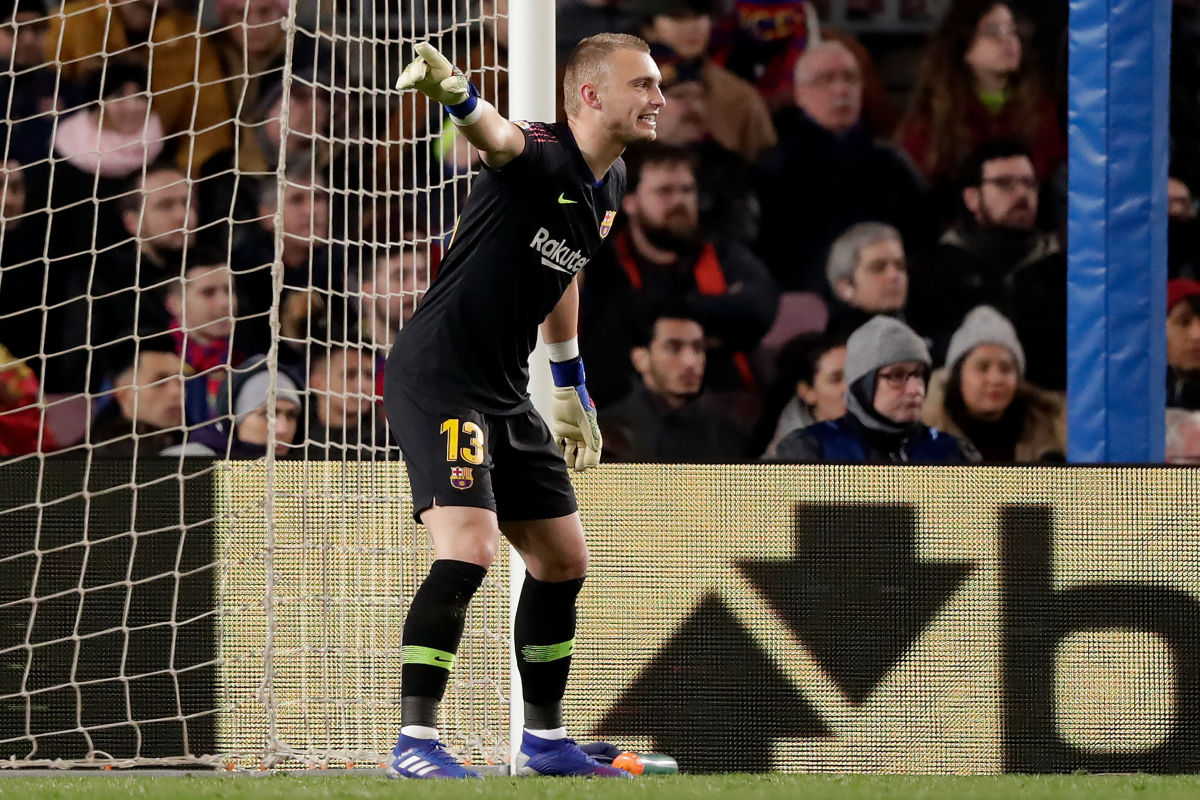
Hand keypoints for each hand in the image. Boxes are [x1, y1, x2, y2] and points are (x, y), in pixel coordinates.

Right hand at [396, 41, 469, 105]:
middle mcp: (426, 64)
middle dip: (417, 70)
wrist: (448, 93)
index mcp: (439, 62)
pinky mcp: (413, 80)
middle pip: (418, 64)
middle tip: (419, 78)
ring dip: (408, 78)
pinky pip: (405, 80)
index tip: (419, 46)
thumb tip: (445, 85)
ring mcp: (418, 71)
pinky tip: (400, 87)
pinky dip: (403, 83)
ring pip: (410, 72)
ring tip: (408, 84)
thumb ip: (455, 85)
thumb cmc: (456, 87)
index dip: (425, 50)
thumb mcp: (460, 88)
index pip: (432, 54)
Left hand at [548, 356, 601, 470]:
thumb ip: (591, 437)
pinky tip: (557, 455)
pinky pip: (559, 444)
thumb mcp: (587, 421)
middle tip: (574, 468)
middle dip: (579, 462)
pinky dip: (558, 450)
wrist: (566, 390)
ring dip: (568, 458)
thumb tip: (596, 453)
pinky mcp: (560, 430)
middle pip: (582, 455)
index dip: (590, 461)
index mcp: (592, 434)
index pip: (594, 452)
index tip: (585, 467)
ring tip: (565, 461)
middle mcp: (582, 435)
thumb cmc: (579, 402)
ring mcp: (571, 433)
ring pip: (570, 452)